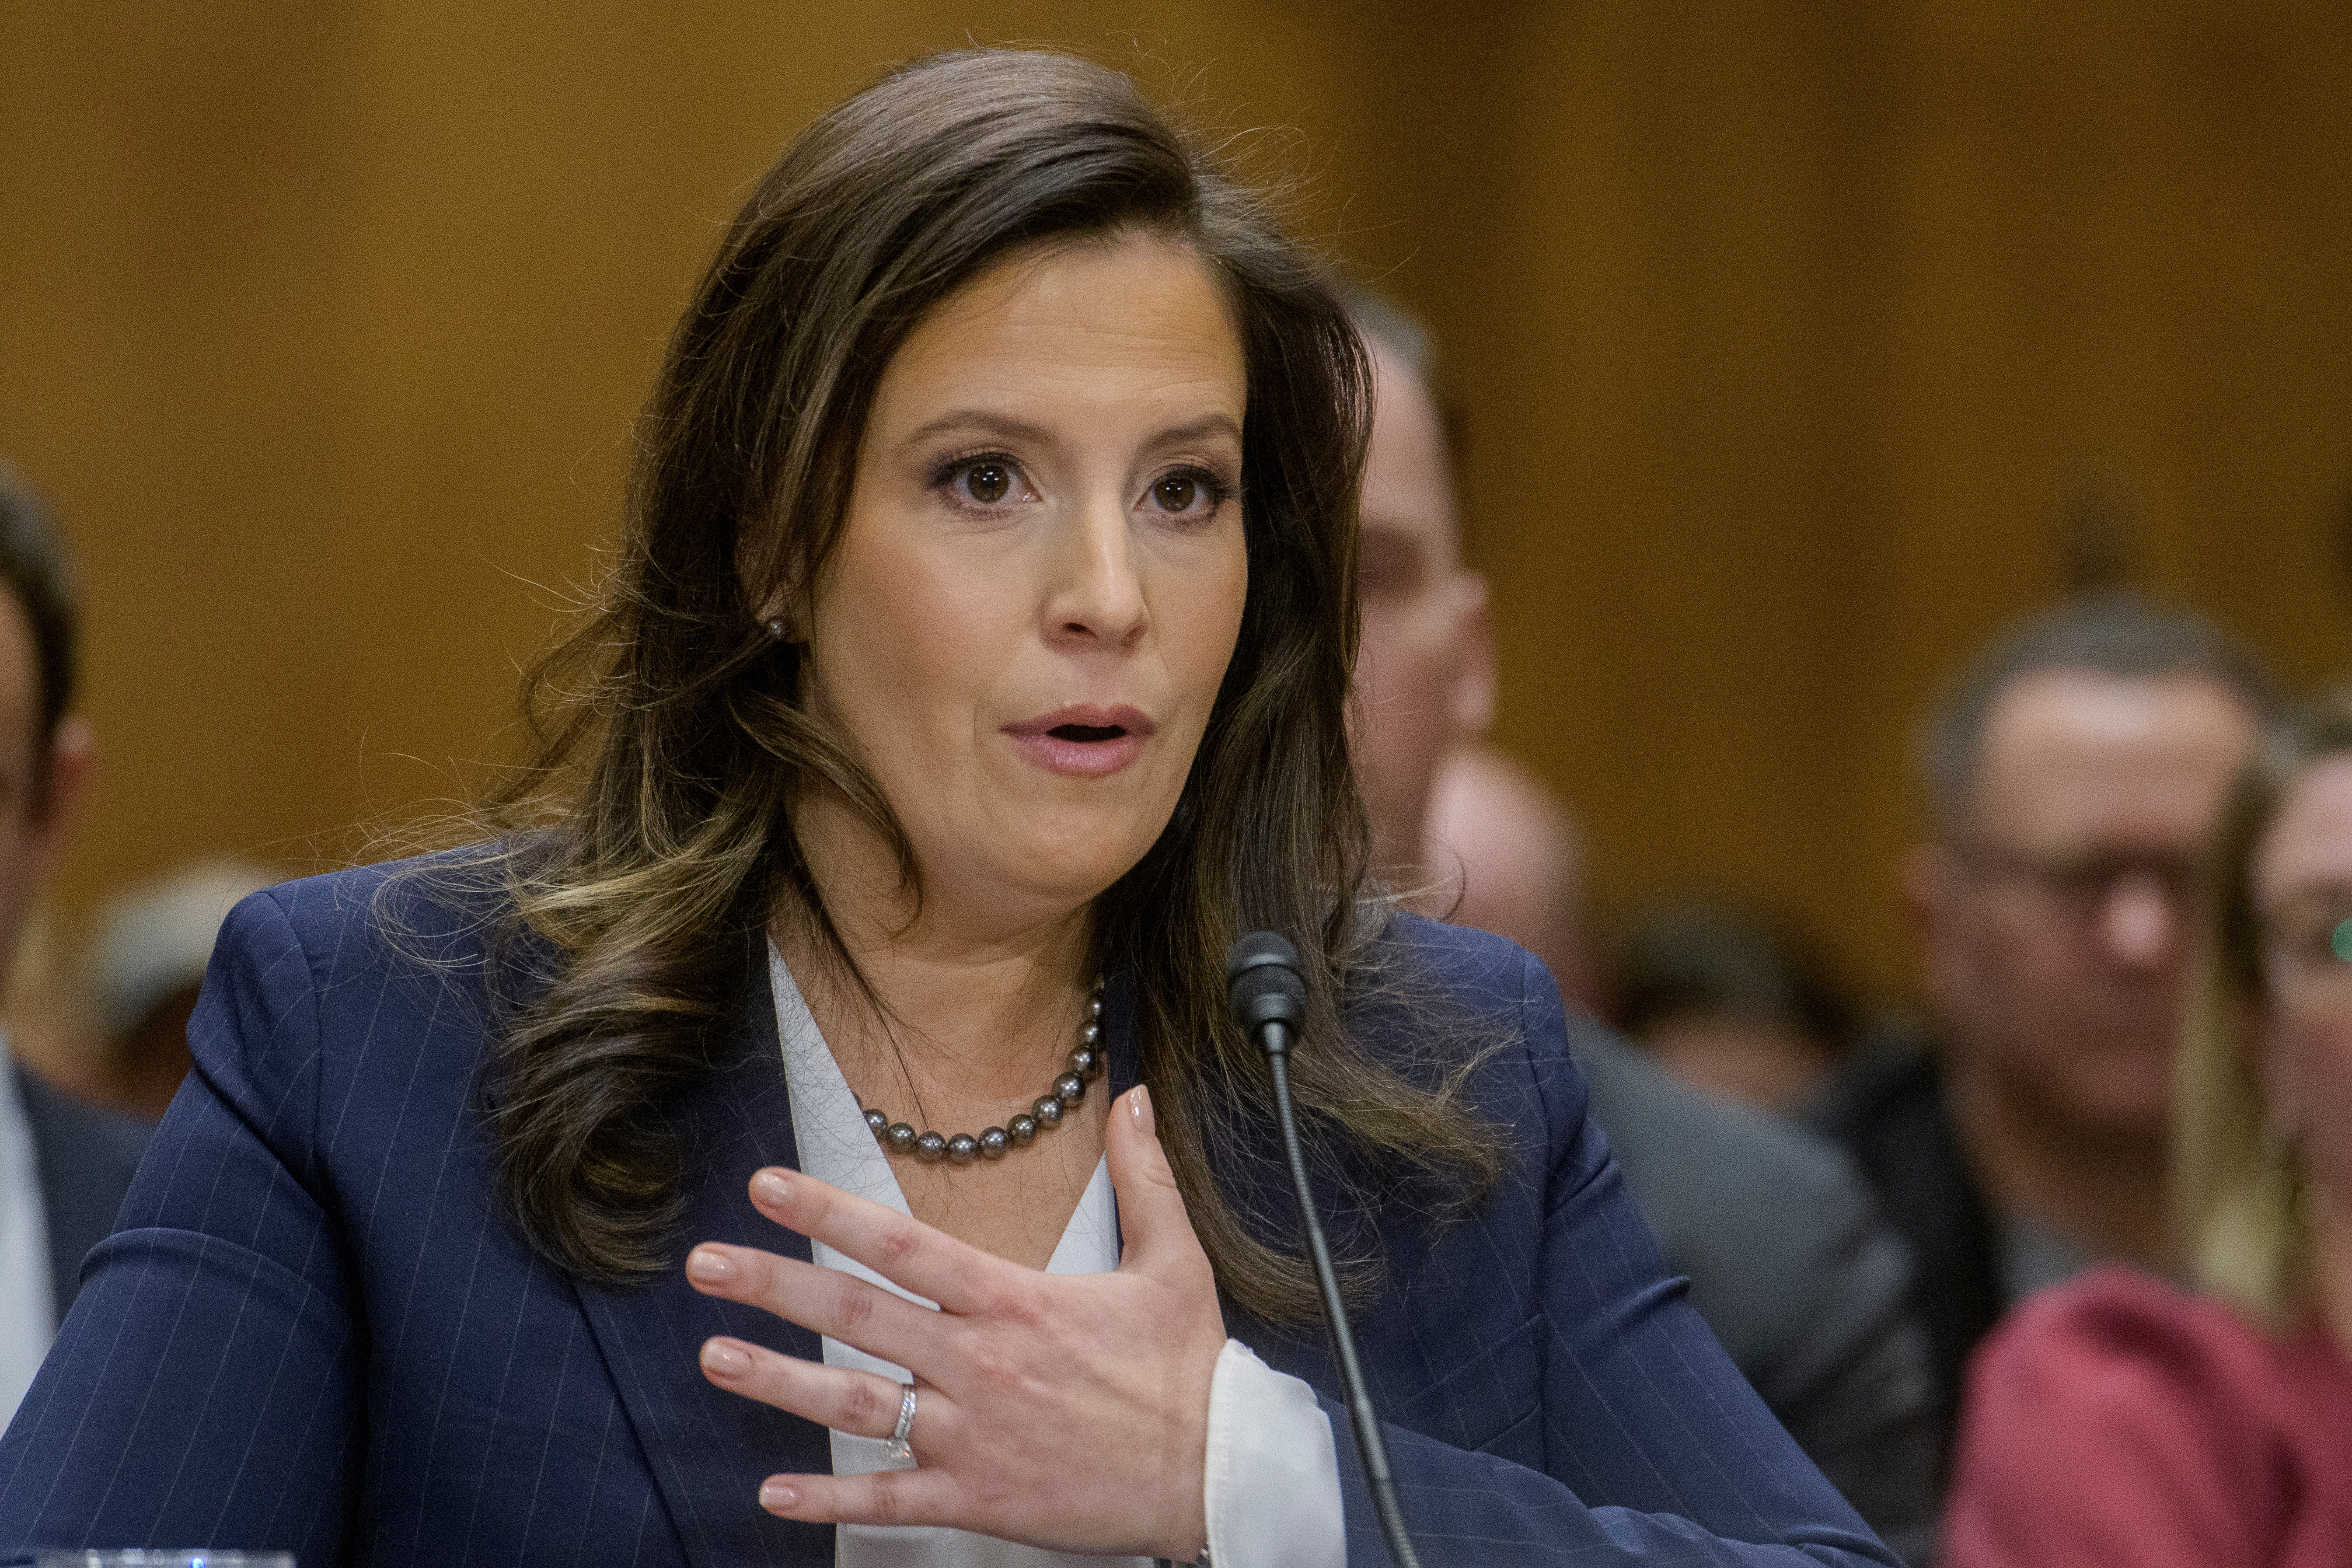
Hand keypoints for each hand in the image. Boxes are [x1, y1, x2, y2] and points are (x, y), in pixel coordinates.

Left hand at [684, 1084, 1227, 1558]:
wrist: (1215, 1473)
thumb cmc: (1190, 1369)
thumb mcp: (1175, 1260)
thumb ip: (1143, 1177)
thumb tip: (1134, 1100)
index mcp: (1014, 1301)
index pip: (903, 1244)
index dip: (829, 1212)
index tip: (768, 1187)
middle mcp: (980, 1363)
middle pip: (859, 1315)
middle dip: (774, 1286)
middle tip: (704, 1264)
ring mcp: (972, 1433)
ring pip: (855, 1404)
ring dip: (778, 1381)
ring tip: (715, 1357)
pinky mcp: (978, 1496)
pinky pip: (889, 1500)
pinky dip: (828, 1499)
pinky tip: (773, 1491)